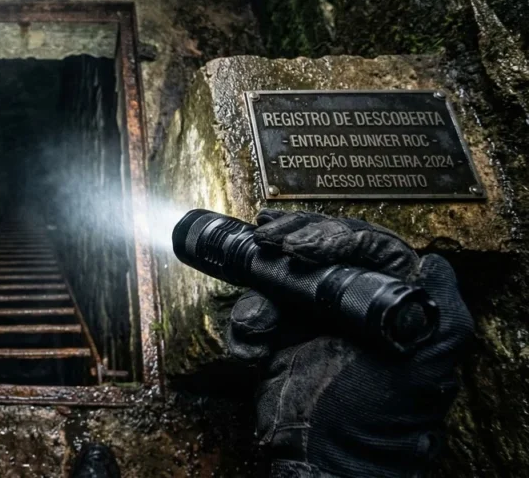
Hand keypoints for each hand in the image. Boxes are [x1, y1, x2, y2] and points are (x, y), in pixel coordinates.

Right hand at [227, 210, 473, 477]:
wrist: (325, 459)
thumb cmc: (379, 420)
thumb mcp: (427, 368)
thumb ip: (443, 316)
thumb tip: (436, 264)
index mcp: (390, 301)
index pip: (367, 247)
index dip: (333, 235)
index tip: (304, 245)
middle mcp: (352, 303)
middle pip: (320, 249)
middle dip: (292, 239)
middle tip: (270, 239)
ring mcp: (313, 317)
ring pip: (281, 274)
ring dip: (262, 289)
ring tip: (259, 323)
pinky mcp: (279, 337)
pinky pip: (255, 312)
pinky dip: (247, 327)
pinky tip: (252, 350)